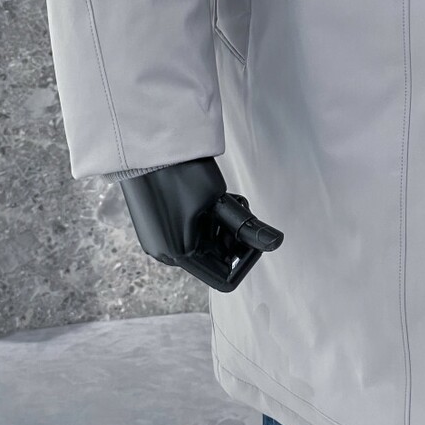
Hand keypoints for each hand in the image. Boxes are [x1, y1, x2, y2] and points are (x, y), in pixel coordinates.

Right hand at [120, 157, 282, 291]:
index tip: (245, 227)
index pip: (223, 277)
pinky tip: (201, 197)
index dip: (243, 256)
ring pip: (200, 245)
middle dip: (230, 236)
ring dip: (216, 226)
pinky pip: (184, 234)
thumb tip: (277, 242)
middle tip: (232, 205)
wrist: (146, 147)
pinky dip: (200, 221)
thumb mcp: (221, 202)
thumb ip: (247, 228)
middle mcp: (163, 254)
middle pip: (213, 259)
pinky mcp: (151, 226)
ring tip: (217, 198)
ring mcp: (155, 240)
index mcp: (180, 256)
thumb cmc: (181, 173)